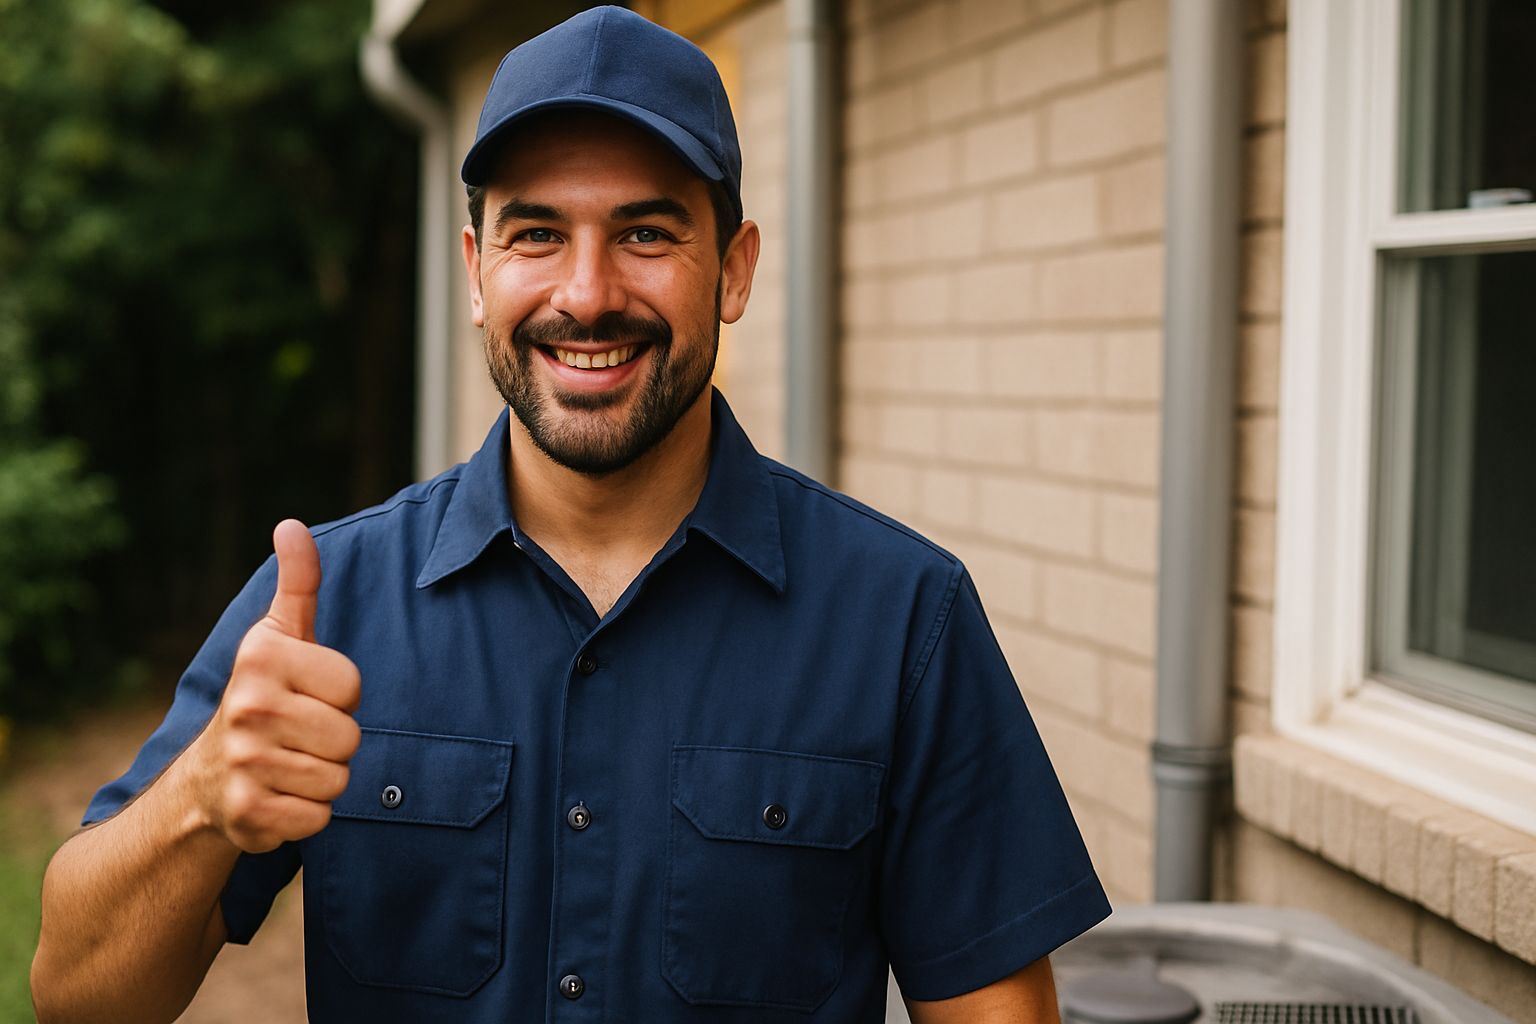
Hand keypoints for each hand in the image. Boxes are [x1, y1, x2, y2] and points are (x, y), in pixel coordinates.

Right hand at [189, 519, 361, 853]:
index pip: (352, 686)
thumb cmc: (264, 695)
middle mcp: (247, 706)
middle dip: (335, 741)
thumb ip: (297, 583)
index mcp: (262, 658)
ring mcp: (244, 763)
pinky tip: (279, 796)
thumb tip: (292, 526)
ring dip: (323, 777)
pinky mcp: (247, 814)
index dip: (339, 696)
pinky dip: (308, 814)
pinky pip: (319, 817)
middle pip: (350, 737)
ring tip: (289, 763)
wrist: (205, 778)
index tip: (307, 695)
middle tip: (299, 735)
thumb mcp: (279, 635)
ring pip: (339, 779)